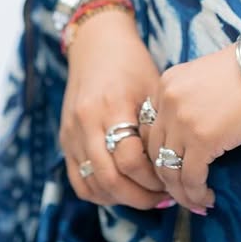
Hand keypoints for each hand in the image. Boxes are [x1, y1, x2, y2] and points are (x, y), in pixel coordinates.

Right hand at [58, 11, 170, 210]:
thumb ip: (157, 126)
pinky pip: (79, 181)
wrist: (97, 42)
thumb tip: (175, 164)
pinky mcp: (65, 139)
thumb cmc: (133, 64)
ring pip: (93, 186)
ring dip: (121, 199)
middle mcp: (87, 123)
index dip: (154, 177)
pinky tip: (122, 190)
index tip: (172, 179)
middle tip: (164, 197)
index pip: (131, 160)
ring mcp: (71, 133)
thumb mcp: (152, 87)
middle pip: (111, 180)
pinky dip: (100, 192)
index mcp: (112, 106)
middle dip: (140, 197)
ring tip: (146, 196)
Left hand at [143, 38, 240, 211]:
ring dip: (180, 192)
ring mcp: (182, 120)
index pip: (148, 128)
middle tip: (181, 192)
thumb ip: (190, 101)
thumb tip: (191, 133)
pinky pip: (190, 178)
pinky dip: (196, 194)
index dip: (158, 153)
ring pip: (168, 170)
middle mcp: (167, 101)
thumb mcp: (206, 78)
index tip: (172, 168)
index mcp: (167, 84)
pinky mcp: (202, 139)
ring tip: (195, 202)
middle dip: (165, 177)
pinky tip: (208, 199)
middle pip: (153, 151)